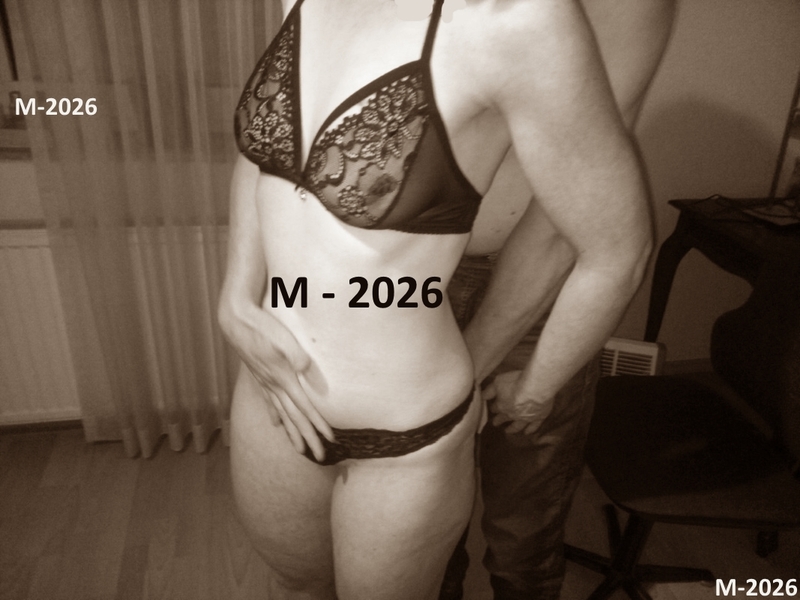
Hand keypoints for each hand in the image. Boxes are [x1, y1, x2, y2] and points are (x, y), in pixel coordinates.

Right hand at [221, 302, 333, 460]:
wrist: (237, 320)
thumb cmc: (263, 326)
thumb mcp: (283, 338)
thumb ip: (296, 355)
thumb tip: (305, 368)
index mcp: (283, 378)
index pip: (304, 408)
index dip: (317, 425)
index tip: (330, 440)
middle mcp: (274, 385)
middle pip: (294, 418)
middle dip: (307, 438)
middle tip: (319, 457)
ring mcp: (265, 383)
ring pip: (282, 414)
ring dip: (292, 433)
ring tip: (300, 449)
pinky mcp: (260, 376)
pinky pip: (269, 402)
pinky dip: (275, 415)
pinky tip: (277, 424)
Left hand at [482, 370, 553, 434]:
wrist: (535, 388)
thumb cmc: (515, 382)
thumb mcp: (498, 382)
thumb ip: (490, 390)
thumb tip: (482, 397)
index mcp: (502, 406)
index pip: (495, 408)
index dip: (493, 407)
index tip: (492, 409)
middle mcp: (512, 415)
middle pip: (503, 418)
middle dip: (498, 420)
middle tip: (495, 423)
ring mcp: (525, 418)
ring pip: (517, 426)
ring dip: (512, 429)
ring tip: (507, 431)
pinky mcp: (538, 418)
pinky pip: (533, 426)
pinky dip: (530, 430)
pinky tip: (527, 433)